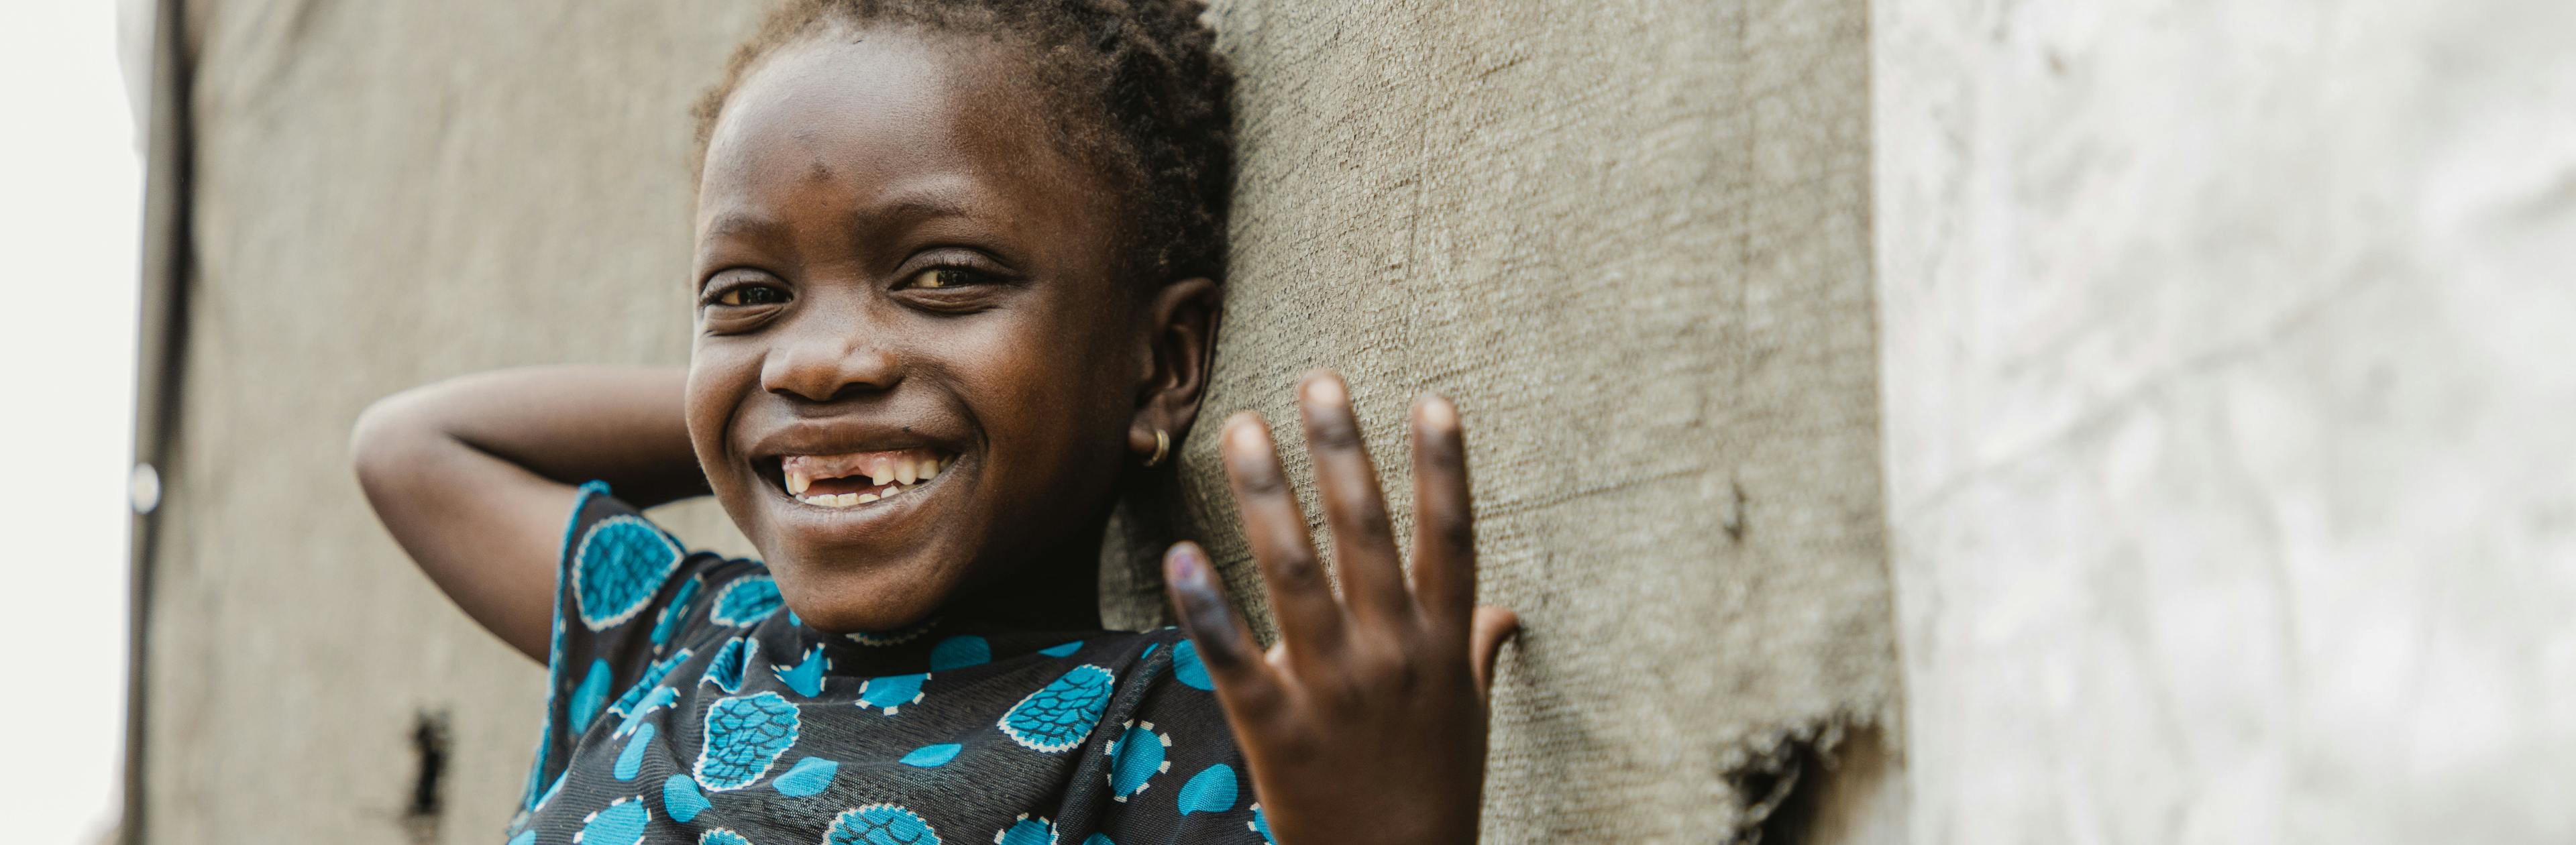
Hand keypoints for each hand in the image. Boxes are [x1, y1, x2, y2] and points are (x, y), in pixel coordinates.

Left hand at [1163, 371, 1518, 844]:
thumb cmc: (1434, 794)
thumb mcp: (1470, 719)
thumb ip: (1480, 654)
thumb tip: (1506, 613)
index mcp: (1443, 647)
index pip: (1451, 540)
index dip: (1446, 470)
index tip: (1434, 401)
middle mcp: (1393, 655)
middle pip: (1367, 535)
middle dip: (1342, 452)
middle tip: (1319, 380)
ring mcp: (1334, 690)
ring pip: (1296, 573)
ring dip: (1268, 494)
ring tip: (1244, 428)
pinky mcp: (1277, 729)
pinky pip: (1234, 657)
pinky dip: (1205, 606)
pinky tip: (1181, 552)